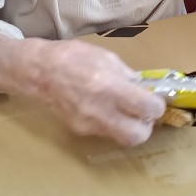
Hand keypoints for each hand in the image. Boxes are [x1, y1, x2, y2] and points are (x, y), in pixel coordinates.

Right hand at [0, 36, 165, 146]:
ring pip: (122, 138)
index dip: (157, 105)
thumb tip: (144, 88)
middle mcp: (99, 110)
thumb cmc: (73, 57)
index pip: (147, 108)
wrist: (38, 71)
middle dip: (147, 126)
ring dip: (130, 127)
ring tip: (126, 110)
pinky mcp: (79, 130)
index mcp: (108, 86)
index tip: (155, 98)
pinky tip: (105, 108)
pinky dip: (112, 123)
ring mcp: (88, 124)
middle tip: (144, 113)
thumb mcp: (106, 57)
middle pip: (138, 136)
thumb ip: (128, 76)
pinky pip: (105, 132)